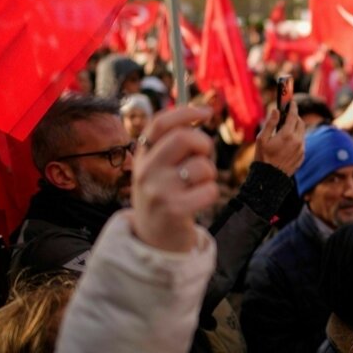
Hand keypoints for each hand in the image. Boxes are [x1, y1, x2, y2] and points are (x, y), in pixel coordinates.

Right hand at [129, 105, 218, 252]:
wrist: (152, 241)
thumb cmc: (163, 198)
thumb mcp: (156, 168)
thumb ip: (170, 143)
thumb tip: (200, 112)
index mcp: (142, 155)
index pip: (160, 122)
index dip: (186, 111)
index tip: (206, 113)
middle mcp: (145, 170)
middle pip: (184, 138)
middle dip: (204, 144)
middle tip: (204, 157)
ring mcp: (158, 190)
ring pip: (202, 166)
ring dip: (209, 175)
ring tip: (197, 186)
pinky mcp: (173, 210)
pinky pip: (209, 190)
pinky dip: (211, 194)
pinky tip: (198, 202)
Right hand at [255, 101, 305, 175]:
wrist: (270, 178)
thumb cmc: (263, 157)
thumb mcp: (262, 139)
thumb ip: (270, 123)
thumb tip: (276, 110)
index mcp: (287, 135)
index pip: (293, 116)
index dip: (293, 107)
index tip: (292, 102)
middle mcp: (297, 141)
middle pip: (300, 123)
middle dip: (295, 117)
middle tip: (288, 115)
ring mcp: (301, 149)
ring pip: (302, 133)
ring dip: (296, 128)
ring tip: (285, 130)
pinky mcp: (302, 156)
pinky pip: (302, 143)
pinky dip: (296, 139)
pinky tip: (287, 143)